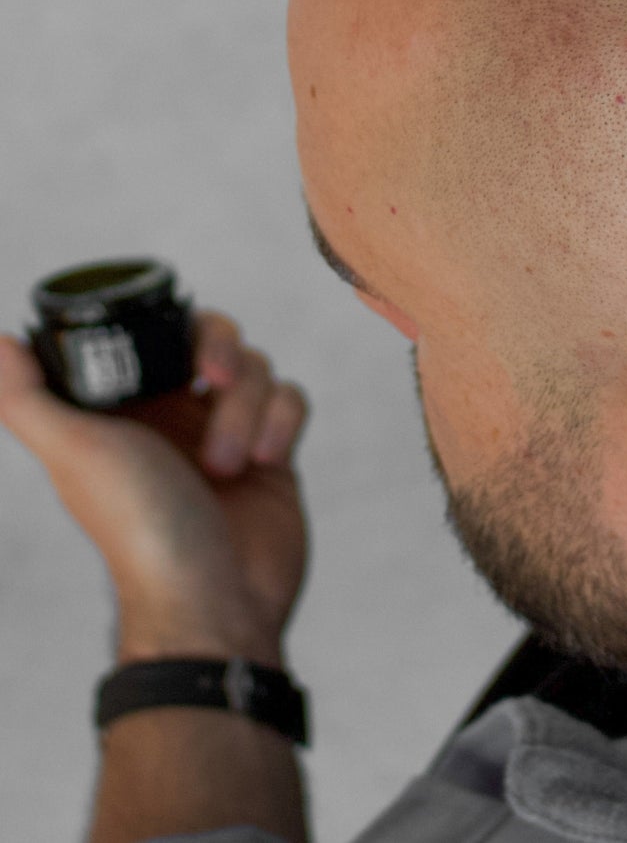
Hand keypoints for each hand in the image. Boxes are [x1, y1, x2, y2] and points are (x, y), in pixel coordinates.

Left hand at [0, 312, 309, 662]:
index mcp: (127, 414)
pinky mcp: (270, 454)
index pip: (156, 338)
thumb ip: (29, 399)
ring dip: (247, 410)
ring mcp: (226, 434)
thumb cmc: (138, 534)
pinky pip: (291, 401)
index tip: (182, 356)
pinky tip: (263, 461)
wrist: (212, 602)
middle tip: (215, 381)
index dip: (175, 330)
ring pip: (256, 370)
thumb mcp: (76, 455)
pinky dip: (281, 424)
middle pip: (215, 341)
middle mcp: (175, 419)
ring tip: (226, 465)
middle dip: (224, 355)